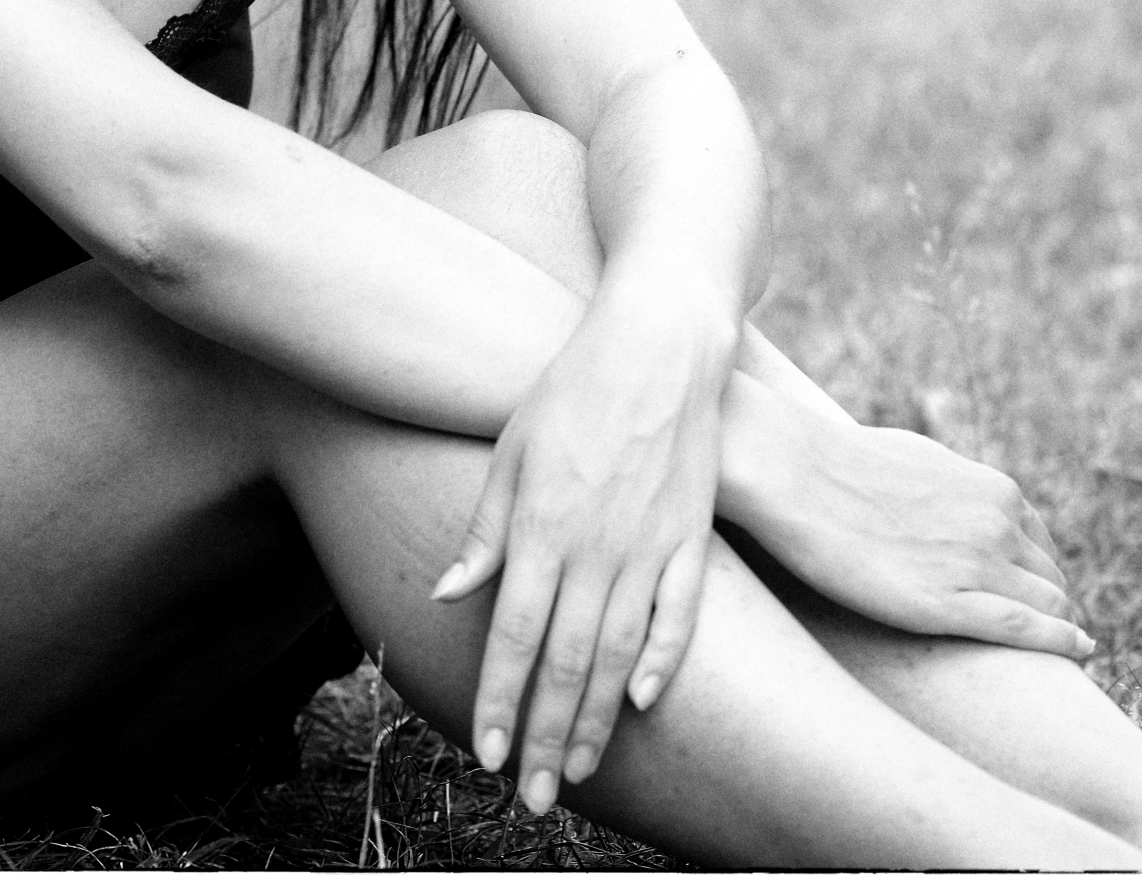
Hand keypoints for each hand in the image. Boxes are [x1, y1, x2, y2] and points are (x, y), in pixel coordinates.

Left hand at [431, 280, 733, 812]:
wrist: (658, 345)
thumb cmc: (572, 390)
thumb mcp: (511, 450)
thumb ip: (485, 530)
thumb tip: (449, 593)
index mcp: (542, 527)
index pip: (513, 637)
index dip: (499, 701)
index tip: (488, 754)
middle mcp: (596, 547)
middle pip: (565, 662)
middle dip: (545, 736)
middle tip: (532, 797)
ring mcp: (650, 544)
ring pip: (619, 654)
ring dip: (595, 718)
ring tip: (576, 769)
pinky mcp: (692, 536)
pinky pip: (679, 614)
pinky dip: (662, 661)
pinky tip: (641, 700)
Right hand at [732, 390, 1093, 658]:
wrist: (797, 474)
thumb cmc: (843, 464)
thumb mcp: (920, 461)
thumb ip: (953, 487)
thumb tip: (957, 501)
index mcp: (992, 490)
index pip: (1041, 543)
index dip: (1040, 573)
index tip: (1032, 594)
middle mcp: (997, 525)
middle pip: (1051, 578)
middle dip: (1051, 604)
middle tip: (1040, 630)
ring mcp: (977, 565)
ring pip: (1050, 605)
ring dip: (1058, 627)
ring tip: (1054, 649)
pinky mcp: (947, 605)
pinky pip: (1026, 631)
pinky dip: (1061, 642)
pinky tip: (1079, 651)